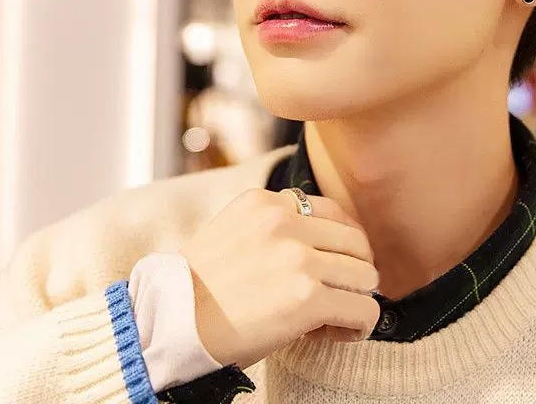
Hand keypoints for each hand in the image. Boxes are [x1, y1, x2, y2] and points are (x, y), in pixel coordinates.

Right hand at [181, 187, 380, 368]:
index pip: (333, 212)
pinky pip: (363, 310)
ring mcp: (299, 258)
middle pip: (356, 243)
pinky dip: (359, 325)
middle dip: (353, 271)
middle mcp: (285, 222)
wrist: (170, 325)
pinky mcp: (308, 297)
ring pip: (365, 276)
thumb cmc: (199, 288)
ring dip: (356, 298)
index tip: (337, 265)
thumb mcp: (233, 231)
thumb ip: (275, 226)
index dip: (342, 243)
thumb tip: (324, 243)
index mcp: (266, 202)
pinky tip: (340, 332)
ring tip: (334, 317)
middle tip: (338, 295)